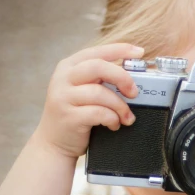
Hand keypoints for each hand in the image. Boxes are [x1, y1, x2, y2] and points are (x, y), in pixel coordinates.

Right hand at [34, 42, 144, 159]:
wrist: (54, 144)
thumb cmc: (75, 115)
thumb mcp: (83, 91)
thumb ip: (100, 80)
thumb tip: (133, 79)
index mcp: (69, 66)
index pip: (97, 52)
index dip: (120, 50)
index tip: (139, 53)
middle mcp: (63, 78)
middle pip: (98, 67)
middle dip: (122, 78)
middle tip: (134, 93)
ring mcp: (63, 97)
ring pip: (100, 93)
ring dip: (120, 106)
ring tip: (126, 118)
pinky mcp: (69, 116)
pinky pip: (98, 113)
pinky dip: (112, 119)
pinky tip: (113, 125)